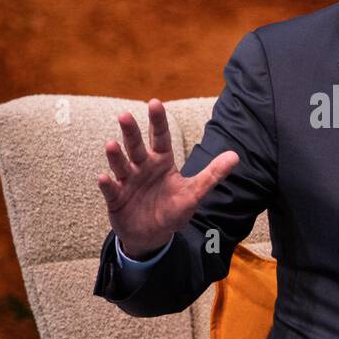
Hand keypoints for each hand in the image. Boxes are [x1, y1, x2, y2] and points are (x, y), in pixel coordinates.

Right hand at [96, 100, 238, 257]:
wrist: (153, 236)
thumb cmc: (173, 209)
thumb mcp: (194, 193)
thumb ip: (212, 174)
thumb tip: (235, 156)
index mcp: (161, 161)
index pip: (160, 137)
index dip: (158, 121)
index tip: (155, 102)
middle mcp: (142, 167)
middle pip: (136, 146)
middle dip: (131, 132)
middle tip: (124, 115)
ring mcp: (127, 182)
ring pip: (121, 165)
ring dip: (116, 156)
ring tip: (111, 144)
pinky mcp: (116, 199)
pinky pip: (111, 190)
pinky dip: (107, 185)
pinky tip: (103, 177)